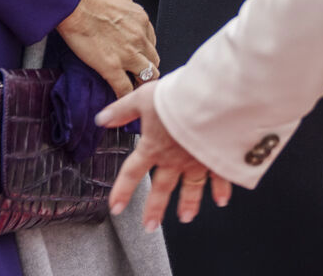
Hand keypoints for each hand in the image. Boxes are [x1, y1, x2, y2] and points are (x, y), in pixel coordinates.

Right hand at [56, 0, 157, 98]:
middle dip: (147, 68)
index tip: (141, 57)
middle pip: (153, 61)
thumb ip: (126, 9)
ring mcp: (128, 55)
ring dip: (141, 83)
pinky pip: (124, 89)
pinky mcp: (112, 68)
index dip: (146, 52)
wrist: (74, 2)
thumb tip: (123, 12)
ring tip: (134, 89)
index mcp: (141, 20)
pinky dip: (124, 96)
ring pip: (147, 76)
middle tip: (139, 75)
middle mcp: (140, 38)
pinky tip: (121, 100)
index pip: (152, 42)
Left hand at [99, 85, 233, 228]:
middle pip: (161, 188)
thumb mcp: (144, 98)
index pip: (133, 172)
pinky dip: (221, 189)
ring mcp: (197, 161)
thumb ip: (122, 110)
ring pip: (191, 188)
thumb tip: (101, 119)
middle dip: (154, 209)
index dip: (123, 190)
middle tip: (150, 226)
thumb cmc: (177, 96)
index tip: (115, 208)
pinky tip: (221, 200)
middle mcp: (174, 159)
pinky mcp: (217, 157)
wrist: (212, 99)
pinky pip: (219, 178)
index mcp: (153, 147)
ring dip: (188, 204)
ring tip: (185, 218)